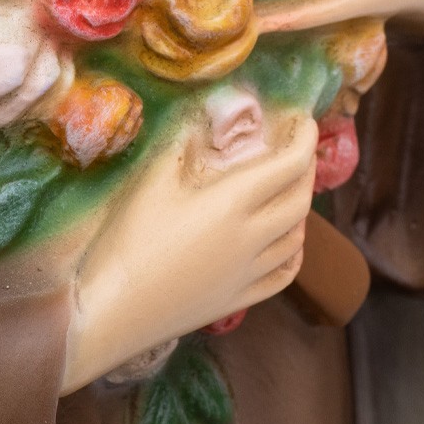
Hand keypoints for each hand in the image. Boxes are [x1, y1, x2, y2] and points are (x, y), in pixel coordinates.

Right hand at [61, 110, 317, 394]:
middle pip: (301, 199)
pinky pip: (285, 273)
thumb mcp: (151, 181)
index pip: (289, 165)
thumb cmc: (129, 240)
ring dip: (302, 207)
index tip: (302, 119)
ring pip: (297, 236)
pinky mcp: (241, 298)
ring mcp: (251, 272)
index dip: (303, 138)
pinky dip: (295, 250)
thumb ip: (183, 144)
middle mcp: (253, 237)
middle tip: (296, 148)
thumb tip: (205, 116)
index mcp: (234, 203)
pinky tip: (288, 243)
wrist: (117, 307)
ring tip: (290, 190)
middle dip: (306, 168)